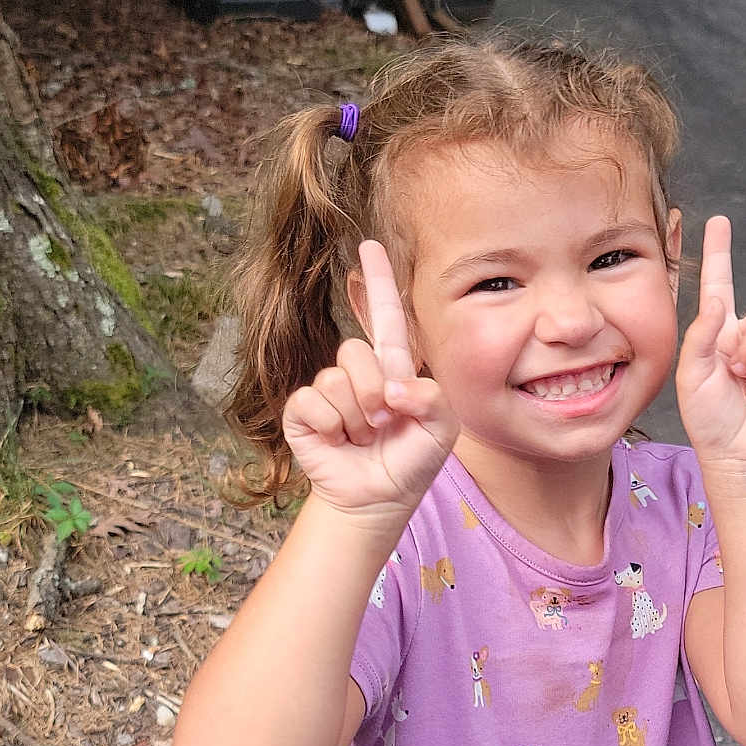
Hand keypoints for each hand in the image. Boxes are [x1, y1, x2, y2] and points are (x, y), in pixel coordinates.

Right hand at [282, 240, 457, 516]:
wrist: (379, 500)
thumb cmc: (412, 461)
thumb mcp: (442, 429)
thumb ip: (432, 397)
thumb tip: (393, 386)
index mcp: (393, 368)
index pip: (385, 317)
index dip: (378, 281)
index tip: (369, 246)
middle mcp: (358, 373)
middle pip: (356, 352)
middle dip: (374, 392)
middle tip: (384, 424)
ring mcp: (328, 392)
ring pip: (335, 379)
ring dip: (356, 417)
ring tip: (364, 437)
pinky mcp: (303, 413)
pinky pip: (312, 402)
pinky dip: (331, 427)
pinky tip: (339, 442)